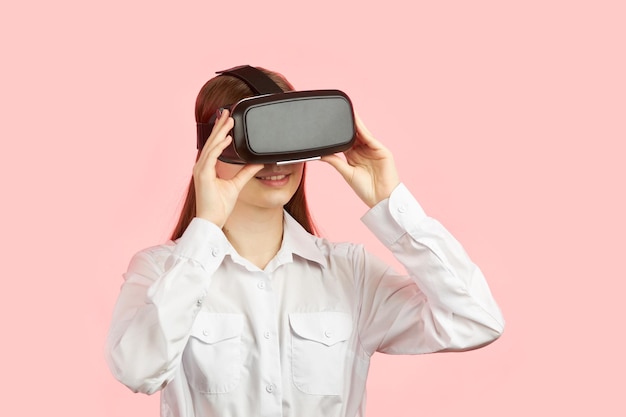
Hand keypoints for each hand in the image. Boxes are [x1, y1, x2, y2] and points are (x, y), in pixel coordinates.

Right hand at [193, 110, 262, 226]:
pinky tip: (227, 138)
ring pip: (211, 146)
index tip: (227, 120)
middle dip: (220, 126)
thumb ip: (246, 172)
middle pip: (211, 142)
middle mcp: (201, 166)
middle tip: (228, 112)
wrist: (212, 220)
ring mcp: (201, 170)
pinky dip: (219, 146)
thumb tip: (257, 163)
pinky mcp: (203, 175)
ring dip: (220, 132)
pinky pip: (212, 157)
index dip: (220, 132)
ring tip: (229, 120)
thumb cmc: (219, 206)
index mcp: (207, 167)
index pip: (214, 145)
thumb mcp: (236, 184)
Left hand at [321, 113, 399, 207]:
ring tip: (346, 112)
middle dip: (347, 124)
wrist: (381, 199)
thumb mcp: (346, 173)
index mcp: (355, 157)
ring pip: (362, 133)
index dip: (339, 133)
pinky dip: (363, 130)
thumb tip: (321, 154)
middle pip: (354, 135)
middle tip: (336, 113)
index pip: (346, 141)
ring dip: (355, 123)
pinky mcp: (382, 151)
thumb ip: (335, 161)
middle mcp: (364, 152)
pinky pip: (370, 138)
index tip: (329, 124)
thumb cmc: (366, 190)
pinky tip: (356, 123)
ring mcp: (374, 150)